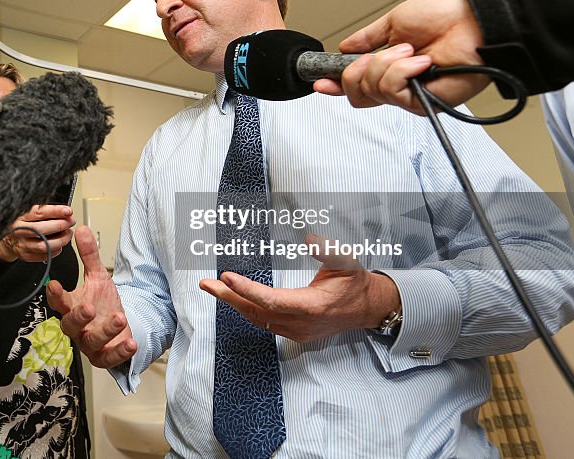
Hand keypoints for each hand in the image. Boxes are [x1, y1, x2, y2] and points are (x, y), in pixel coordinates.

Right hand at [0, 204, 75, 262]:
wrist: (5, 239)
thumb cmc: (20, 223)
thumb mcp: (27, 213)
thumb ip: (43, 212)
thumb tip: (64, 211)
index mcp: (20, 216)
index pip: (39, 212)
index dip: (55, 211)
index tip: (68, 211)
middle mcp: (19, 230)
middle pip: (42, 229)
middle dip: (60, 225)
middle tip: (70, 222)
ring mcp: (22, 244)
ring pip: (44, 245)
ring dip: (60, 240)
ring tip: (67, 234)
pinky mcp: (25, 255)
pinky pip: (44, 255)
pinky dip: (55, 251)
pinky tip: (59, 245)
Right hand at [46, 225, 136, 367]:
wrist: (119, 326)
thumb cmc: (103, 303)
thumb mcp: (98, 277)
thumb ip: (89, 256)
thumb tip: (81, 229)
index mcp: (71, 306)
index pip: (58, 301)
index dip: (55, 294)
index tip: (54, 285)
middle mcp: (78, 327)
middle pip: (69, 325)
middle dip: (78, 317)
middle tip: (88, 307)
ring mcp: (90, 343)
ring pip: (91, 341)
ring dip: (105, 330)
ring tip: (119, 317)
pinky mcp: (105, 356)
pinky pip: (109, 358)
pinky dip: (120, 351)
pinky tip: (130, 343)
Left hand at [198, 235, 400, 341]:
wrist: (367, 308)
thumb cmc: (355, 284)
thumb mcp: (347, 262)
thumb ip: (329, 251)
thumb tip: (310, 239)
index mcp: (312, 306)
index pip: (271, 300)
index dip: (247, 290)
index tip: (226, 277)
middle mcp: (301, 323)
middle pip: (256, 311)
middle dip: (228, 297)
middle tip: (206, 283)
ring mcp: (297, 331)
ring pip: (257, 319)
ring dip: (233, 303)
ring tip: (213, 288)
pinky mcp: (294, 333)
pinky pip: (264, 323)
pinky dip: (246, 309)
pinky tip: (233, 298)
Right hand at [313, 0, 489, 113]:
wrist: (475, 24)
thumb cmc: (447, 18)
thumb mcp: (396, 21)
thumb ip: (368, 37)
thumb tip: (345, 46)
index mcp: (390, 66)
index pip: (357, 84)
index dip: (335, 84)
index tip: (319, 81)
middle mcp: (398, 85)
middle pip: (357, 95)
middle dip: (355, 73)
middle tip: (370, 57)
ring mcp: (410, 96)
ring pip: (372, 92)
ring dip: (386, 65)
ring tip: (411, 51)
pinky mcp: (423, 103)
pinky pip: (393, 93)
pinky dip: (401, 71)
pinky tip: (420, 61)